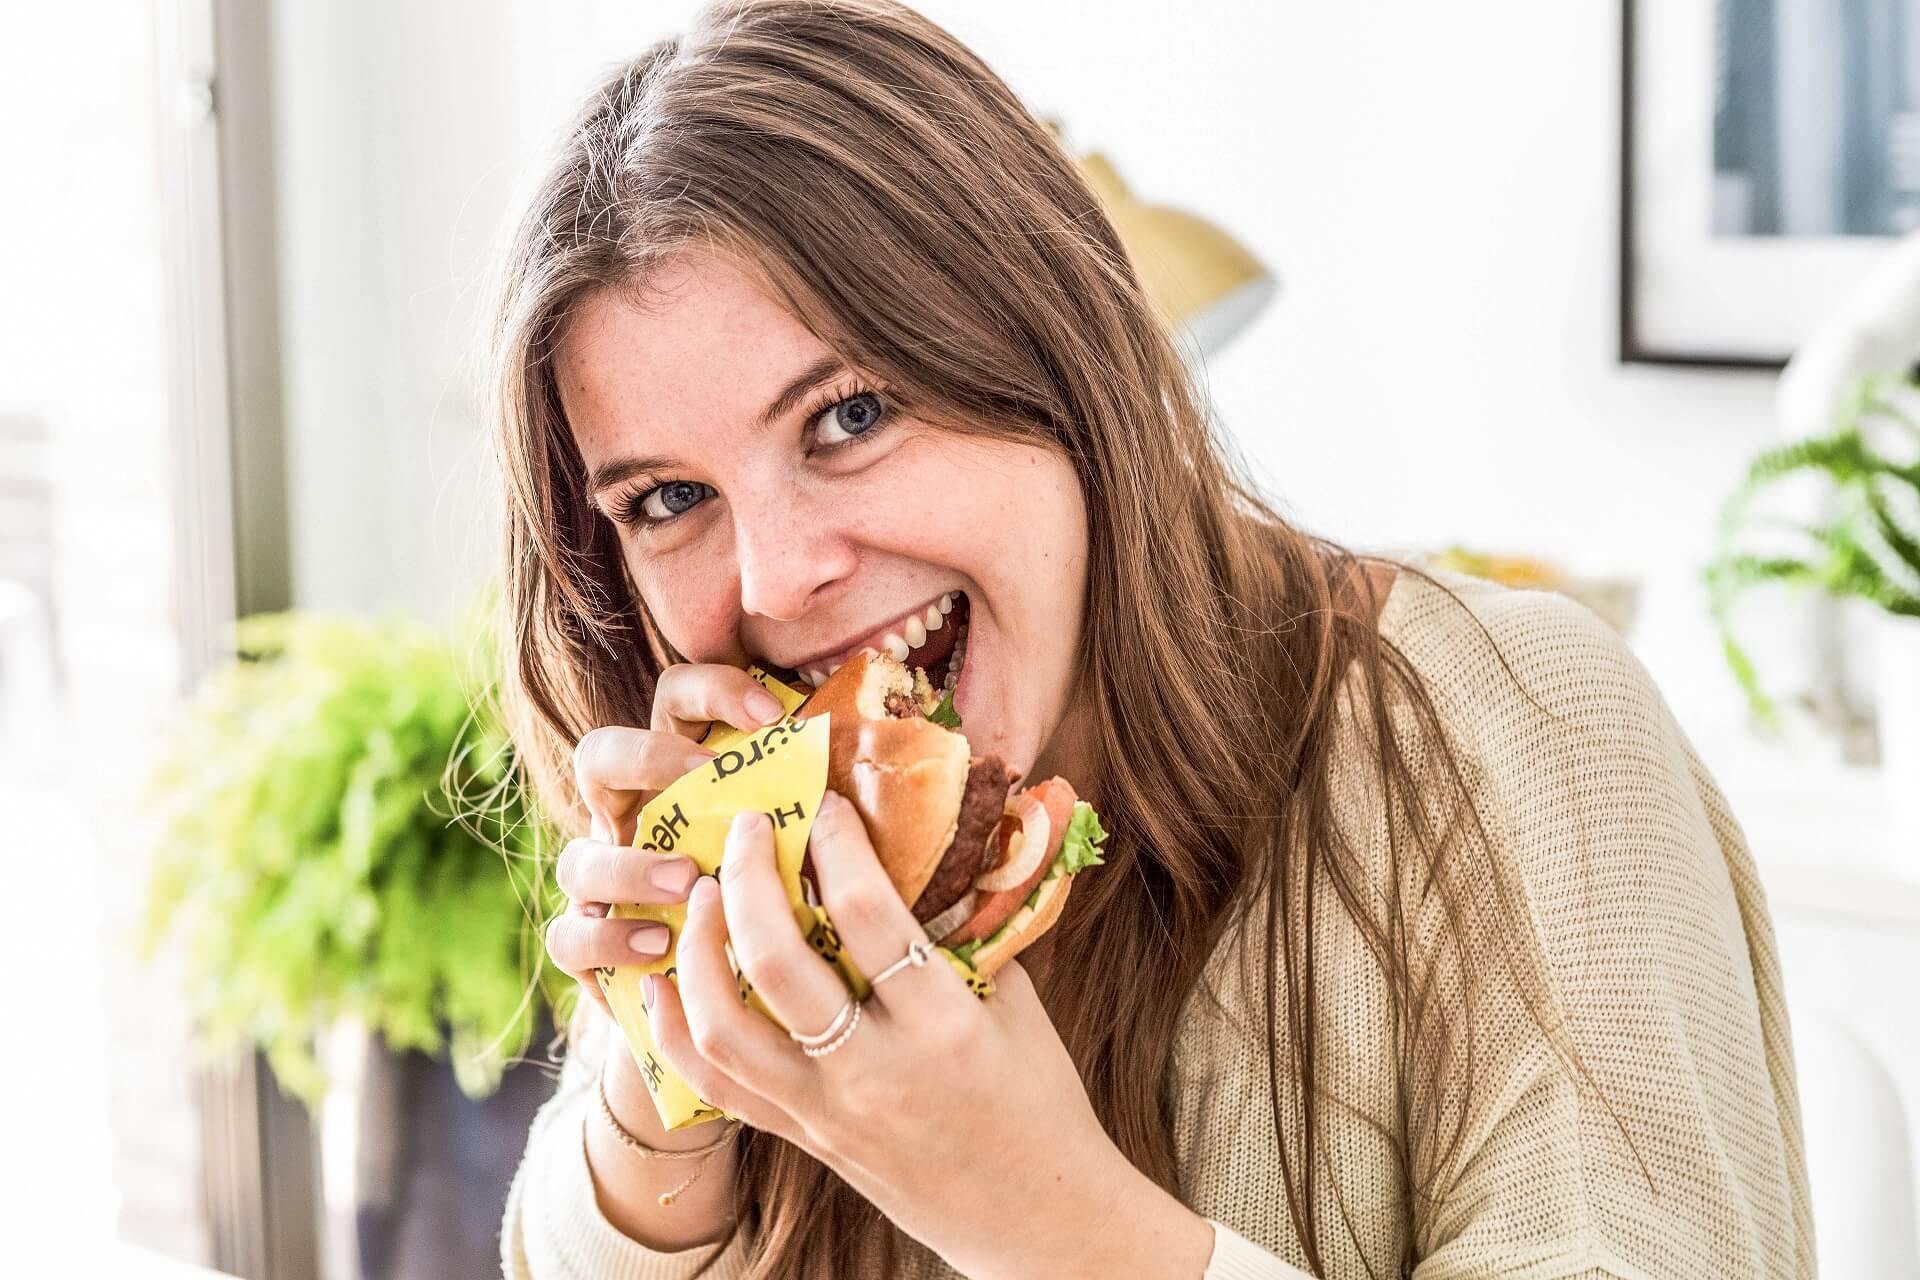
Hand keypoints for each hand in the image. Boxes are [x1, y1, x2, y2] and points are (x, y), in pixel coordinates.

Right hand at [545, 663, 789, 1019]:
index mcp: (680, 774)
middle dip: (650, 760)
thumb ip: (806, 815)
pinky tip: (660, 945)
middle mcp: (628, 815)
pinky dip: (608, 937)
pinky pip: (567, 933)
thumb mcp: (802, 850)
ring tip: (688, 882)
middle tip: (706, 784)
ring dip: (629, 866)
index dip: (716, 692)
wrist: (755, 993)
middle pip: (599, 755)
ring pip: (576, 857)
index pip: (676, 697)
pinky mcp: (586, 941)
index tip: (772, 718)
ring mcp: (599, 879)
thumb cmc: (789, 902)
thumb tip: (850, 790)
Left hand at [643, 790, 1212, 1277]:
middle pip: (777, 961)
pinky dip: (679, 1029)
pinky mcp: (803, 1141)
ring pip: (725, 1027)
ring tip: (703, 896)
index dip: (839, 844)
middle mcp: (873, 1071)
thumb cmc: (1039, 1104)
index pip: (870, 915)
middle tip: (750, 829)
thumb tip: (921, 860)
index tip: (826, 804)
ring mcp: (827, 1113)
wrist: (1038, 1222)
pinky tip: (666, 983)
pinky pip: (716, 1085)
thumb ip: (963, 937)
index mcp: (944, 1026)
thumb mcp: (1017, 1008)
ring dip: (700, 949)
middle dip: (750, 879)